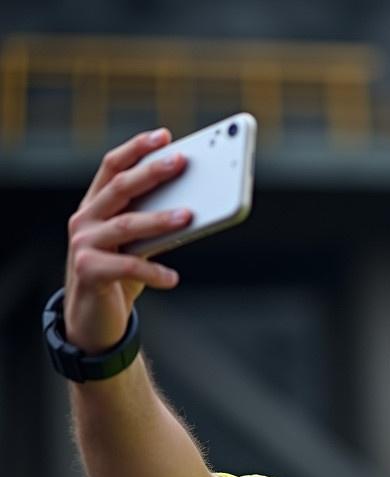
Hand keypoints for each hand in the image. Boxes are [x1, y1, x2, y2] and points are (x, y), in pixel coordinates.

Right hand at [64, 128, 192, 353]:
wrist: (93, 318)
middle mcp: (85, 219)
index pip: (112, 166)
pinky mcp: (88, 271)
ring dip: (159, 219)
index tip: (164, 135)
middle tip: (181, 161)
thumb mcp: (137, 244)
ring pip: (126, 224)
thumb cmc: (121, 273)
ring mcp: (83, 244)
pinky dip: (154, 271)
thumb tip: (196, 206)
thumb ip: (154, 223)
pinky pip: (127, 266)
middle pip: (119, 187)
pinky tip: (173, 277)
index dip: (136, 148)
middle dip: (151, 172)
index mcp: (96, 205)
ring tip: (188, 216)